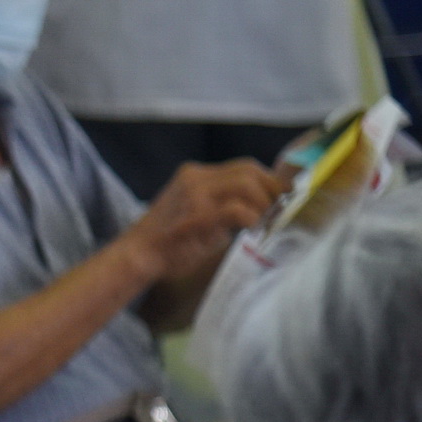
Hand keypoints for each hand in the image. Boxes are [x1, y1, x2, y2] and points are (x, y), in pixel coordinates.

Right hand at [127, 160, 290, 286]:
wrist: (138, 255)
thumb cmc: (169, 239)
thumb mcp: (196, 210)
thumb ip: (222, 202)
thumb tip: (263, 205)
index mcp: (194, 173)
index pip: (244, 166)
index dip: (270, 180)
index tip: (282, 197)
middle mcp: (195, 177)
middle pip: (249, 170)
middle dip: (272, 190)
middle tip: (278, 212)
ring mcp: (195, 194)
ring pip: (247, 185)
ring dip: (263, 205)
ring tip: (263, 223)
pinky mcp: (198, 215)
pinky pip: (238, 209)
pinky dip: (252, 219)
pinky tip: (251, 230)